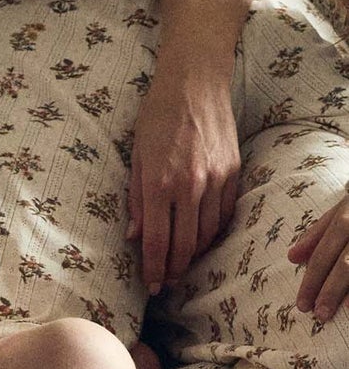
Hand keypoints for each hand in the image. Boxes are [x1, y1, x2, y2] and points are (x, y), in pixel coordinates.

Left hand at [128, 67, 239, 292]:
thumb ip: (135, 196)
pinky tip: (201, 239)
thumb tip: (133, 235)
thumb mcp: (135, 153)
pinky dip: (212, 233)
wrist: (194, 84)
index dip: (152, 267)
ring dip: (193, 255)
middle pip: (184, 245)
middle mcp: (189, 187)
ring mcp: (215, 182)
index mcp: (159, 182)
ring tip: (180, 265)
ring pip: (207, 235)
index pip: (156, 239)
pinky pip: (224, 216)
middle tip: (164, 282)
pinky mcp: (233, 175)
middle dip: (173, 269)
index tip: (150, 284)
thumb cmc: (156, 114)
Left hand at [289, 194, 348, 322]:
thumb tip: (291, 257)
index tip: (301, 304)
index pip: (322, 254)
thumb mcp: (339, 211)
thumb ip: (317, 233)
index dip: (311, 280)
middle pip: (344, 265)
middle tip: (316, 315)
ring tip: (335, 313)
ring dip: (348, 293)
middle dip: (328, 291)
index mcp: (344, 218)